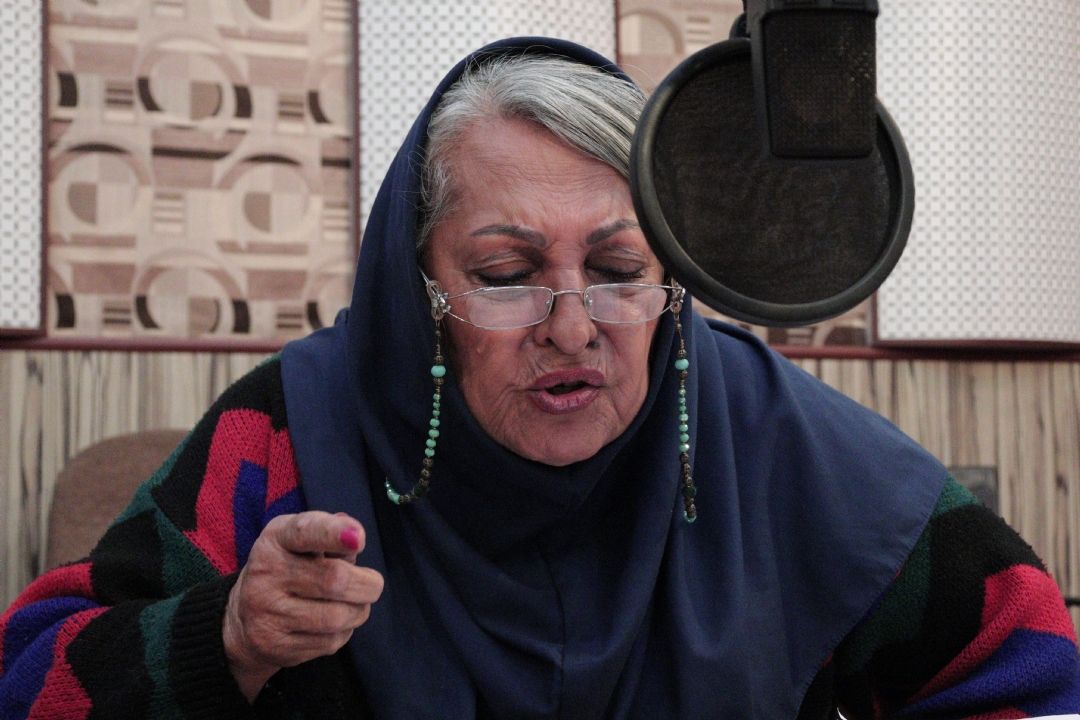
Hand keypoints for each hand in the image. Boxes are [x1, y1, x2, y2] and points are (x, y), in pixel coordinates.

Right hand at [222, 511, 383, 701]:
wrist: (244, 619)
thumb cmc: (290, 568)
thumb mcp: (302, 541)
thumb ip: (331, 533)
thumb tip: (354, 535)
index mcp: (276, 539)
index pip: (306, 532)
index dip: (334, 533)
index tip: (358, 538)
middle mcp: (266, 573)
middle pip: (335, 580)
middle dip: (367, 583)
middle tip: (372, 583)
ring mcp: (268, 612)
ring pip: (338, 616)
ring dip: (359, 610)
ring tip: (354, 603)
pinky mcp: (276, 646)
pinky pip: (330, 642)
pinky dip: (344, 631)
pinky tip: (333, 623)